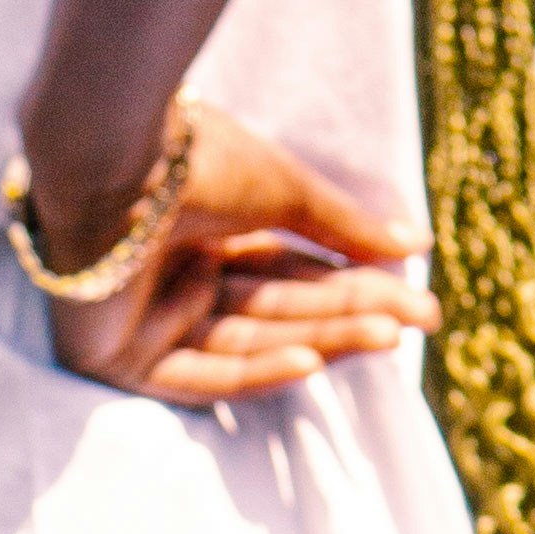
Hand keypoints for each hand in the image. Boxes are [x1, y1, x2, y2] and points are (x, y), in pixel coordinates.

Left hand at [18, 94, 433, 406]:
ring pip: (249, 342)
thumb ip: (344, 226)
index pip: (291, 270)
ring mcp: (149, 318)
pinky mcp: (121, 356)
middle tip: (420, 323)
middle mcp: (176, 272)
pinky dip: (255, 372)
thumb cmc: (193, 157)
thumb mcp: (283, 189)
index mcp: (205, 226)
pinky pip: (198, 377)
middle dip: (351, 315)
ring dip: (321, 340)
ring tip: (386, 337)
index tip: (416, 300)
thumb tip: (415, 245)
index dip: (356, 285)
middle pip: (278, 308)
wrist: (114, 156)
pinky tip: (311, 362)